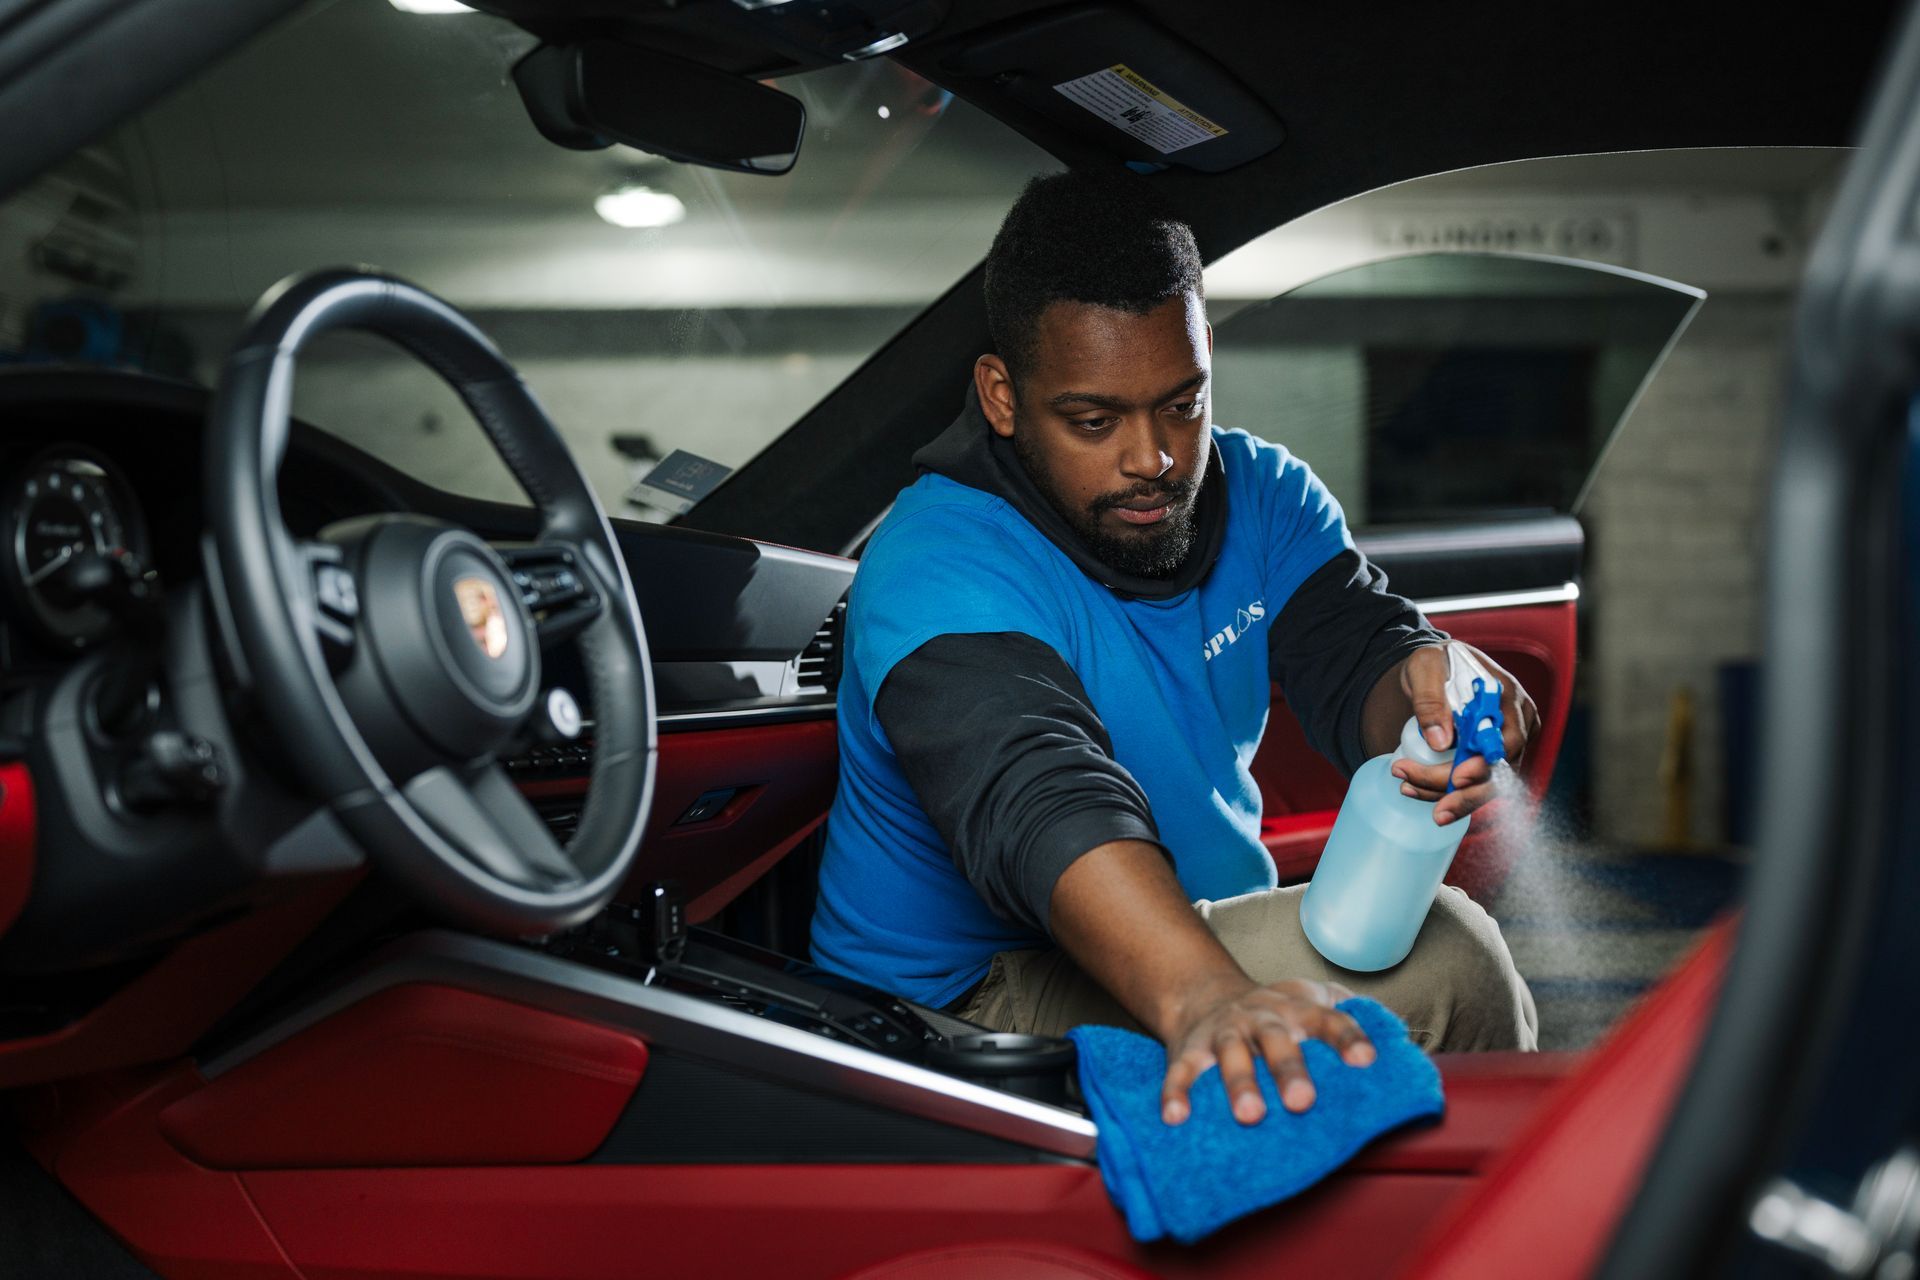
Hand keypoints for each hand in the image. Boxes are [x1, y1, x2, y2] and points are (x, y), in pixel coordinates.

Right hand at [1160, 977, 1374, 1126]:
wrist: (1203, 992)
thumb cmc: (1274, 1010)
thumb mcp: (1312, 998)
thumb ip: (1349, 1012)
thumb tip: (1399, 1035)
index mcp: (1297, 1010)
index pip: (1328, 1020)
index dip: (1347, 1037)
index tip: (1366, 1061)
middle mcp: (1260, 1018)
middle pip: (1276, 1039)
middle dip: (1289, 1069)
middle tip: (1303, 1102)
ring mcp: (1223, 1033)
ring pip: (1230, 1055)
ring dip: (1240, 1084)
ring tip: (1250, 1116)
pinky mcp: (1188, 1051)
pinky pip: (1180, 1072)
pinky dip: (1176, 1093)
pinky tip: (1177, 1118)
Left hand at [1389, 644, 1539, 825]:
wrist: (1437, 669)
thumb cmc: (1436, 662)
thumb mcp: (1425, 668)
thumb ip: (1431, 700)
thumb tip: (1440, 742)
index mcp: (1506, 696)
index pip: (1507, 740)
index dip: (1485, 764)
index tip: (1458, 778)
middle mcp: (1516, 722)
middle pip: (1500, 771)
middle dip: (1463, 792)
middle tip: (1425, 801)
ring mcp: (1508, 742)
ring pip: (1487, 784)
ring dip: (1450, 796)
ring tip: (1407, 789)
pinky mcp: (1493, 756)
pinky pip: (1477, 783)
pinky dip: (1448, 791)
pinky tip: (1416, 789)